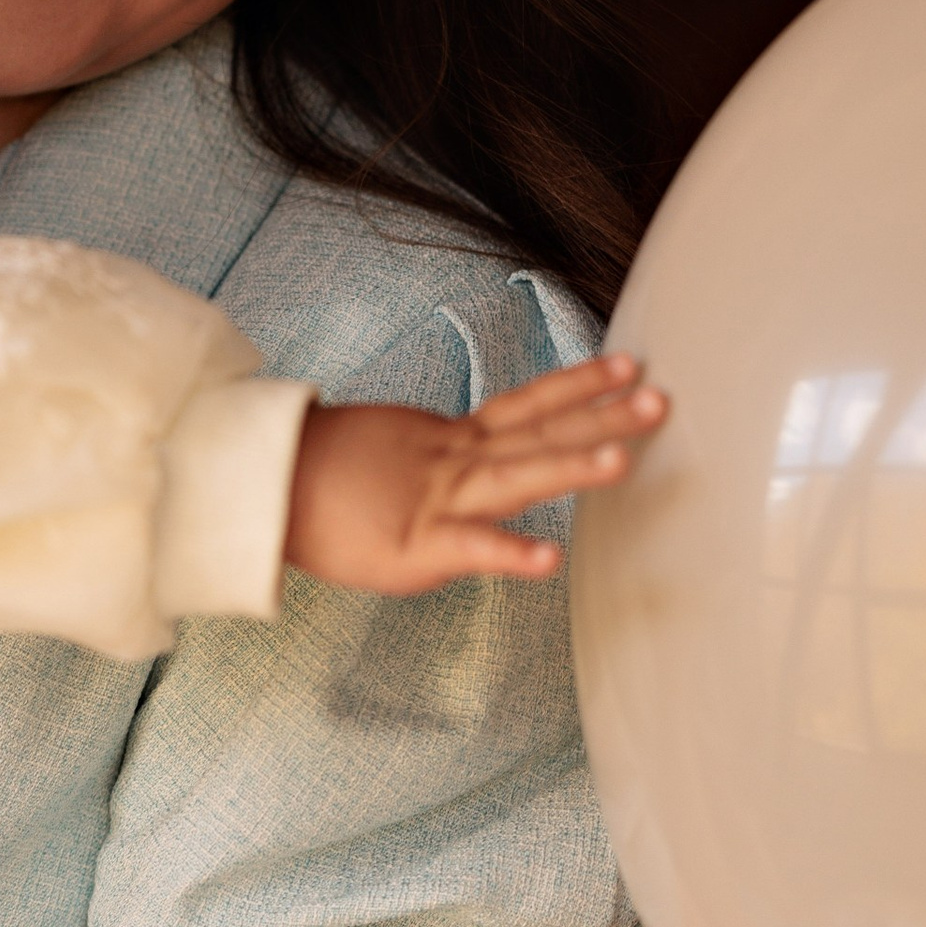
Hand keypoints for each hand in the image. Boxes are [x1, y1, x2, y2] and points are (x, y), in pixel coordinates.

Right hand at [283, 351, 665, 593]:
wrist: (265, 489)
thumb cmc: (328, 480)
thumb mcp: (399, 458)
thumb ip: (447, 466)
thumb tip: (478, 475)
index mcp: (453, 442)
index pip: (527, 408)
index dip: (577, 385)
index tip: (626, 367)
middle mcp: (456, 463)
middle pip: (538, 434)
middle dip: (601, 417)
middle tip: (660, 402)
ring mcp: (439, 500)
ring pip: (513, 479)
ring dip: (570, 469)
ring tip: (623, 462)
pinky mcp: (416, 546)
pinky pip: (470, 549)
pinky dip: (510, 555)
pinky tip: (550, 560)